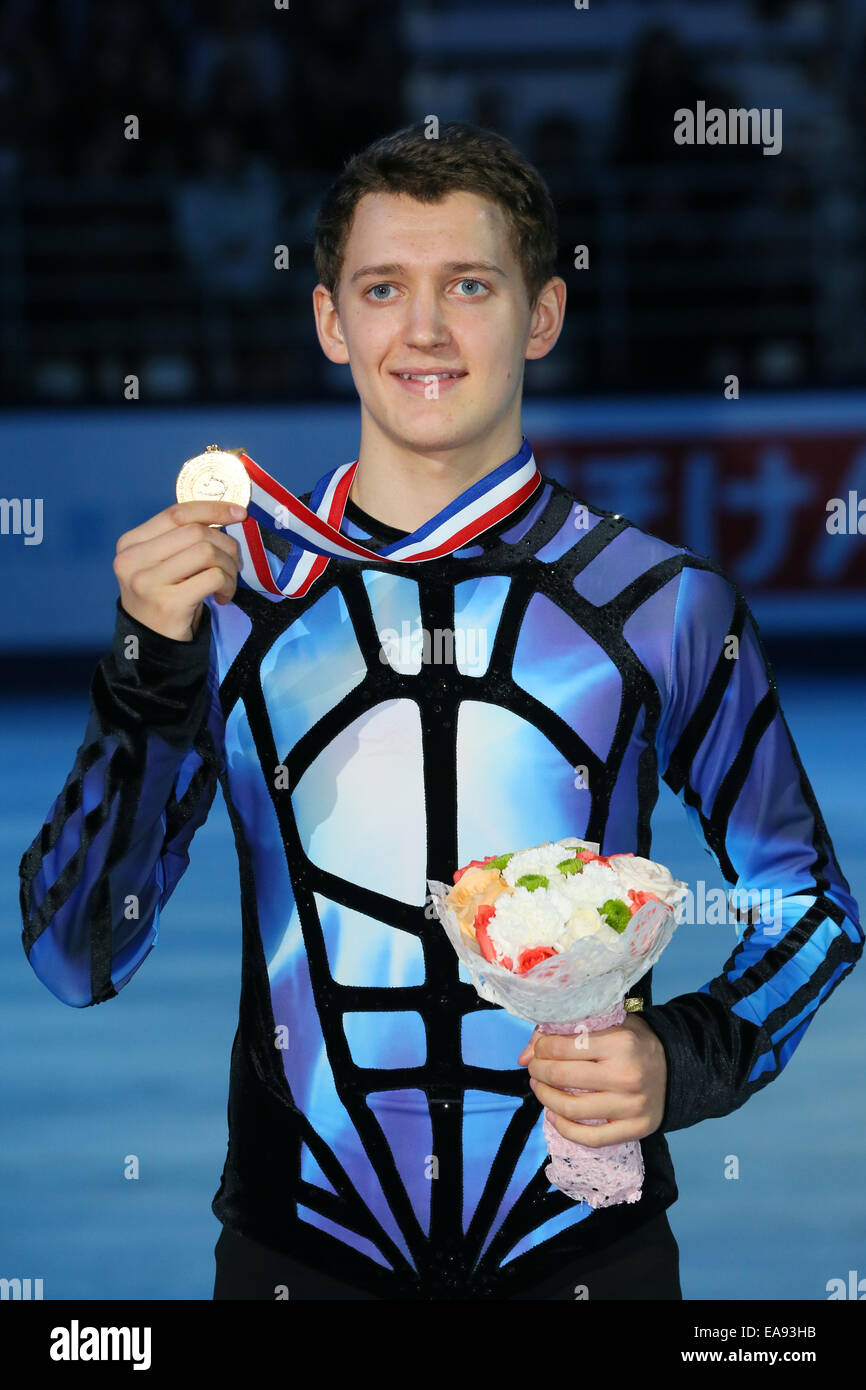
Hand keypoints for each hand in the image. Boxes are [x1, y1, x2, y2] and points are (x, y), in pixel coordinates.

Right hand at [113, 500, 246, 641]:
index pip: (176, 514)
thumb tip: (225, 513)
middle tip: (234, 563)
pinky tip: (222, 597)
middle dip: (226, 545)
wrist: (151, 643)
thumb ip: (180, 538)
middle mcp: (132, 560)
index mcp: (130, 543)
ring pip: (207, 552)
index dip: (212, 509)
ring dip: (229, 566)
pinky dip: (228, 585)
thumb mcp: (161, 563)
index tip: (239, 512)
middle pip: (196, 532)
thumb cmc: (164, 596)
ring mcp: (147, 582)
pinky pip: (214, 577)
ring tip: (228, 582)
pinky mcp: (168, 603)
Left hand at [517, 1015, 666, 1146]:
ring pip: (571, 1108)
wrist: (677, 1068)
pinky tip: (554, 1115)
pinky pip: (590, 1138)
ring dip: (545, 1098)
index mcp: (620, 1043)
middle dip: (539, 1071)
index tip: (539, 1049)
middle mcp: (626, 1075)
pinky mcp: (635, 1130)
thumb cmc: (636, 1043)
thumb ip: (565, 1033)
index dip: (542, 1048)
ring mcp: (631, 1106)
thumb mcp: (608, 1025)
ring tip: (540, 1088)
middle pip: (563, 1076)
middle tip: (535, 1068)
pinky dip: (564, 1129)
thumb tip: (524, 1056)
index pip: (565, 1046)